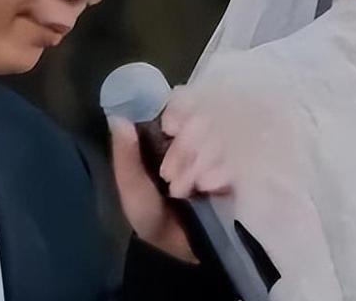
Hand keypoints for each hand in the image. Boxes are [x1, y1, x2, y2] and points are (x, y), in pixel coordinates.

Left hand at [108, 85, 232, 262]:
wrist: (178, 252)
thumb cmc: (150, 215)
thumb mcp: (132, 188)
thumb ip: (125, 156)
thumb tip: (118, 118)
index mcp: (171, 136)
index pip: (182, 102)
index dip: (179, 109)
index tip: (170, 127)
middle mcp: (199, 139)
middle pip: (202, 119)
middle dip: (185, 147)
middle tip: (169, 176)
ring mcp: (221, 155)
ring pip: (219, 139)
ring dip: (199, 163)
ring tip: (185, 191)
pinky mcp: (238, 174)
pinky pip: (235, 163)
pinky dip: (219, 174)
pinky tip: (208, 190)